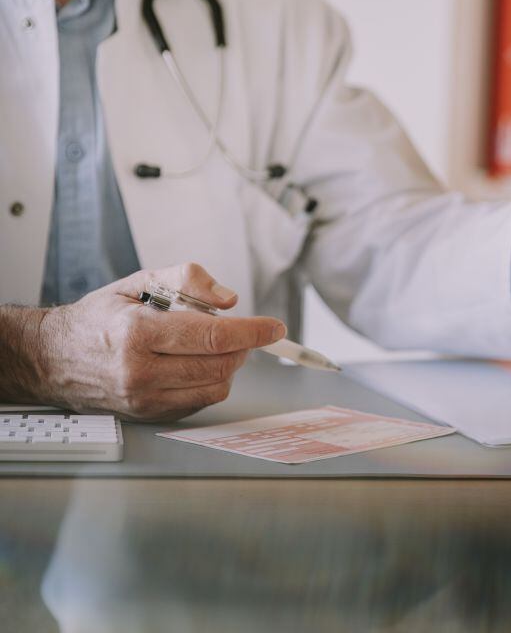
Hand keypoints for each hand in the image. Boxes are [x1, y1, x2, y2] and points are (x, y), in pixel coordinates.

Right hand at [35, 264, 284, 420]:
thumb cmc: (99, 318)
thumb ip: (187, 279)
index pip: (213, 336)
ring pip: (215, 387)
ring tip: (213, 346)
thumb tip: (228, 300)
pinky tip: (195, 364)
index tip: (274, 327)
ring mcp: (143, 398)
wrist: (53, 357)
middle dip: (241, 346)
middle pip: (220, 364)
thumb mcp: (138, 282)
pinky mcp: (148, 415)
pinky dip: (210, 382)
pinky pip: (200, 401)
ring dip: (229, 364)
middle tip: (238, 332)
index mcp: (138, 333)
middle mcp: (140, 371)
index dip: (252, 331)